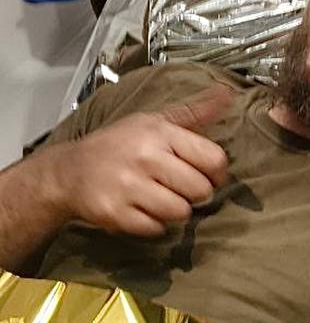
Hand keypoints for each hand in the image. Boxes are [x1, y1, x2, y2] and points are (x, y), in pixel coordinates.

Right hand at [54, 86, 231, 238]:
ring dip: (174, 210)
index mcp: (160, 133)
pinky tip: (141, 209)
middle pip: (201, 190)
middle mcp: (145, 157)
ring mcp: (129, 187)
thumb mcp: (155, 121)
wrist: (70, 170)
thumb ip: (193, 112)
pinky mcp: (115, 213)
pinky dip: (153, 224)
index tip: (207, 174)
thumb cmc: (120, 144)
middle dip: (194, 193)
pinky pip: (156, 229)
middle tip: (178, 187)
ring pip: (181, 212)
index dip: (216, 172)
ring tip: (159, 198)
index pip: (213, 159)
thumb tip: (227, 94)